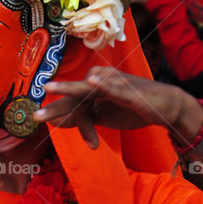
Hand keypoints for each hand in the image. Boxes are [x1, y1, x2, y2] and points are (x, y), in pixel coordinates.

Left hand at [38, 68, 199, 148]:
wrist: (166, 106)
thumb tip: (58, 122)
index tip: (37, 120)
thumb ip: (83, 119)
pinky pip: (114, 88)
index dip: (55, 113)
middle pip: (74, 95)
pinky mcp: (130, 91)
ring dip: (69, 90)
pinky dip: (103, 85)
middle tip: (36, 116)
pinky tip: (91, 81)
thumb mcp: (104, 117)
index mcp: (94, 90)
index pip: (71, 103)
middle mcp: (101, 83)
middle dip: (55, 106)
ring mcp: (114, 85)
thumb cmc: (134, 109)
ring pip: (88, 89)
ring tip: (50, 88)